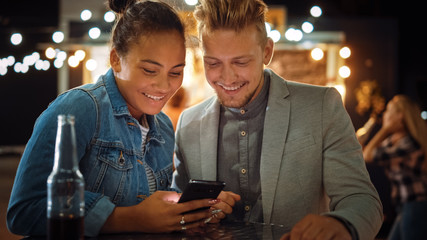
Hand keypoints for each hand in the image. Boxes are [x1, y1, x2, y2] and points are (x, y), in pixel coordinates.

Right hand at [102, 191, 218, 232]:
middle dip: (207, 211)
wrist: (136, 220)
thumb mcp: (160, 196)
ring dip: (203, 219)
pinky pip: (185, 228)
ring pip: (192, 224)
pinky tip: (201, 221)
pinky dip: (194, 225)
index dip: (203, 202)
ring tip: (212, 214)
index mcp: (171, 209)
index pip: (191, 205)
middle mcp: (173, 219)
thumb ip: (174, 195)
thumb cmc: (148, 205)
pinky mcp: (171, 231)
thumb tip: (186, 195)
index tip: (213, 199)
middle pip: (194, 216)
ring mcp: (172, 227)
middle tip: (217, 207)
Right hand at [208, 191, 240, 222]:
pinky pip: (216, 220)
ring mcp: (207, 210)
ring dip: (223, 214)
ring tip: (220, 211)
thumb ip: (228, 194)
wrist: (194, 202)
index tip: (232, 202)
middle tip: (228, 208)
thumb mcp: (217, 193)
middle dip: (228, 209)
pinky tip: (215, 214)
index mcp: (213, 193)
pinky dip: (217, 218)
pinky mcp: (205, 218)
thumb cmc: (207, 197)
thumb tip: (238, 197)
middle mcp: (209, 201)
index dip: (231, 200)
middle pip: (224, 207)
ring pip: (221, 214)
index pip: (226, 196)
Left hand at [280, 214, 350, 239]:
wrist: (342, 226)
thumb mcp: (308, 228)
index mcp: (310, 218)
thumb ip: (294, 234)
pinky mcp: (342, 236)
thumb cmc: (321, 229)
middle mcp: (321, 221)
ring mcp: (332, 228)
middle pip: (307, 237)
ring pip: (319, 239)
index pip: (297, 230)